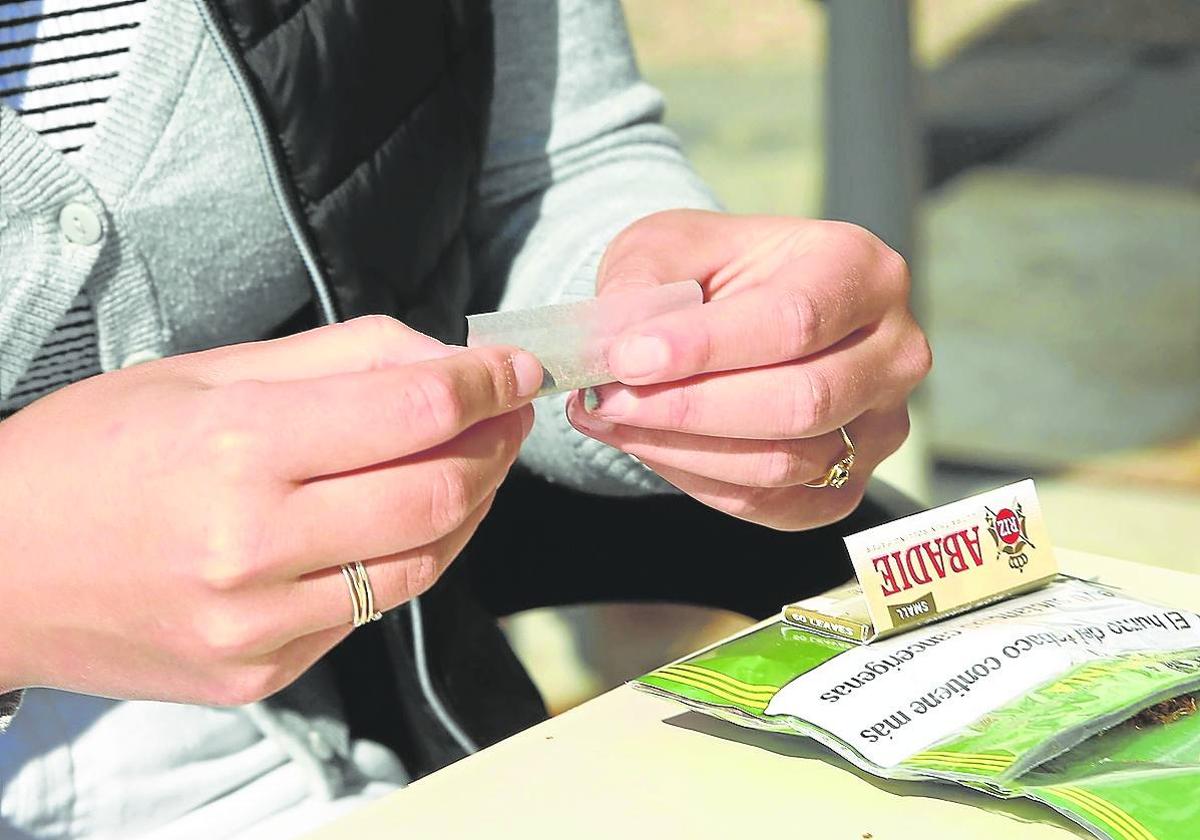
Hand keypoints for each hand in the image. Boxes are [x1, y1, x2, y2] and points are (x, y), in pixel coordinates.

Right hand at [0, 316, 540, 704]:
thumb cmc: (92, 453)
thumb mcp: (208, 372)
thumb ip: (343, 358)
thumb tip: (449, 359)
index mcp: (239, 443)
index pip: (417, 408)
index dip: (490, 381)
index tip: (518, 366)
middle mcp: (255, 543)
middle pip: (441, 493)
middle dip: (496, 444)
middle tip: (506, 412)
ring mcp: (259, 622)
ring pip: (425, 562)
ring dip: (468, 505)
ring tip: (468, 461)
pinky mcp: (260, 671)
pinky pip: (372, 611)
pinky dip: (410, 557)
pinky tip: (402, 521)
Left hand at [566, 210, 930, 529]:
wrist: (726, 312)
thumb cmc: (705, 273)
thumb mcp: (666, 247)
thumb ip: (641, 286)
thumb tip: (613, 345)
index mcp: (859, 269)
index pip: (792, 321)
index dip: (706, 348)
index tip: (626, 358)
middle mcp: (891, 350)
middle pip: (801, 401)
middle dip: (688, 408)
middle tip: (606, 398)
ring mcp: (880, 425)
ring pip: (785, 463)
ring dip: (682, 450)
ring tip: (611, 420)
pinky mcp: (849, 483)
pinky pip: (774, 505)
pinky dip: (699, 481)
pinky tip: (649, 446)